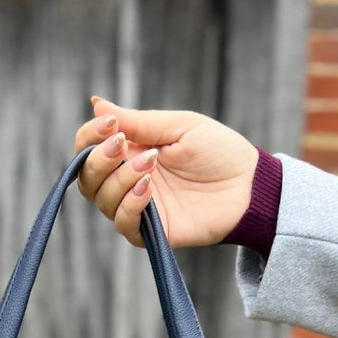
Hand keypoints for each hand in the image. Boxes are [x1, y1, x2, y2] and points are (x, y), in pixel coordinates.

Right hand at [74, 96, 257, 248]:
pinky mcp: (153, 232)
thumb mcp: (178, 126)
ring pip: (102, 200)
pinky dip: (129, 204)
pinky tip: (147, 187)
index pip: (88, 149)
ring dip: (119, 178)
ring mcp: (138, 207)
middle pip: (87, 177)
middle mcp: (127, 181)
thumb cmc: (219, 152)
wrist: (249, 185)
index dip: (89, 137)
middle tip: (122, 145)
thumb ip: (137, 122)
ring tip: (150, 164)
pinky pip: (124, 223)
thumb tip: (97, 105)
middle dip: (98, 159)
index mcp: (130, 153)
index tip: (110, 125)